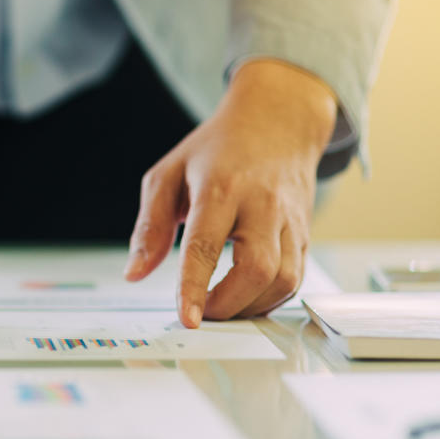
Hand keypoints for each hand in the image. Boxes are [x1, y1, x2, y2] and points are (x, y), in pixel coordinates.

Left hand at [124, 59, 337, 327]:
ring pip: (283, 280)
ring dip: (250, 307)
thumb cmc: (217, 149)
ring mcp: (290, 219)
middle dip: (227, 304)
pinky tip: (245, 298)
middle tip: (201, 312)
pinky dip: (269, 299)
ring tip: (221, 307)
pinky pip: (295, 279)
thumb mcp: (168, 174)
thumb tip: (134, 273)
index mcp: (221, 187)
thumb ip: (149, 227)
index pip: (206, 245)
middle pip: (256, 269)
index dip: (195, 286)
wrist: (277, 120)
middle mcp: (262, 204)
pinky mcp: (305, 233)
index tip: (187, 318)